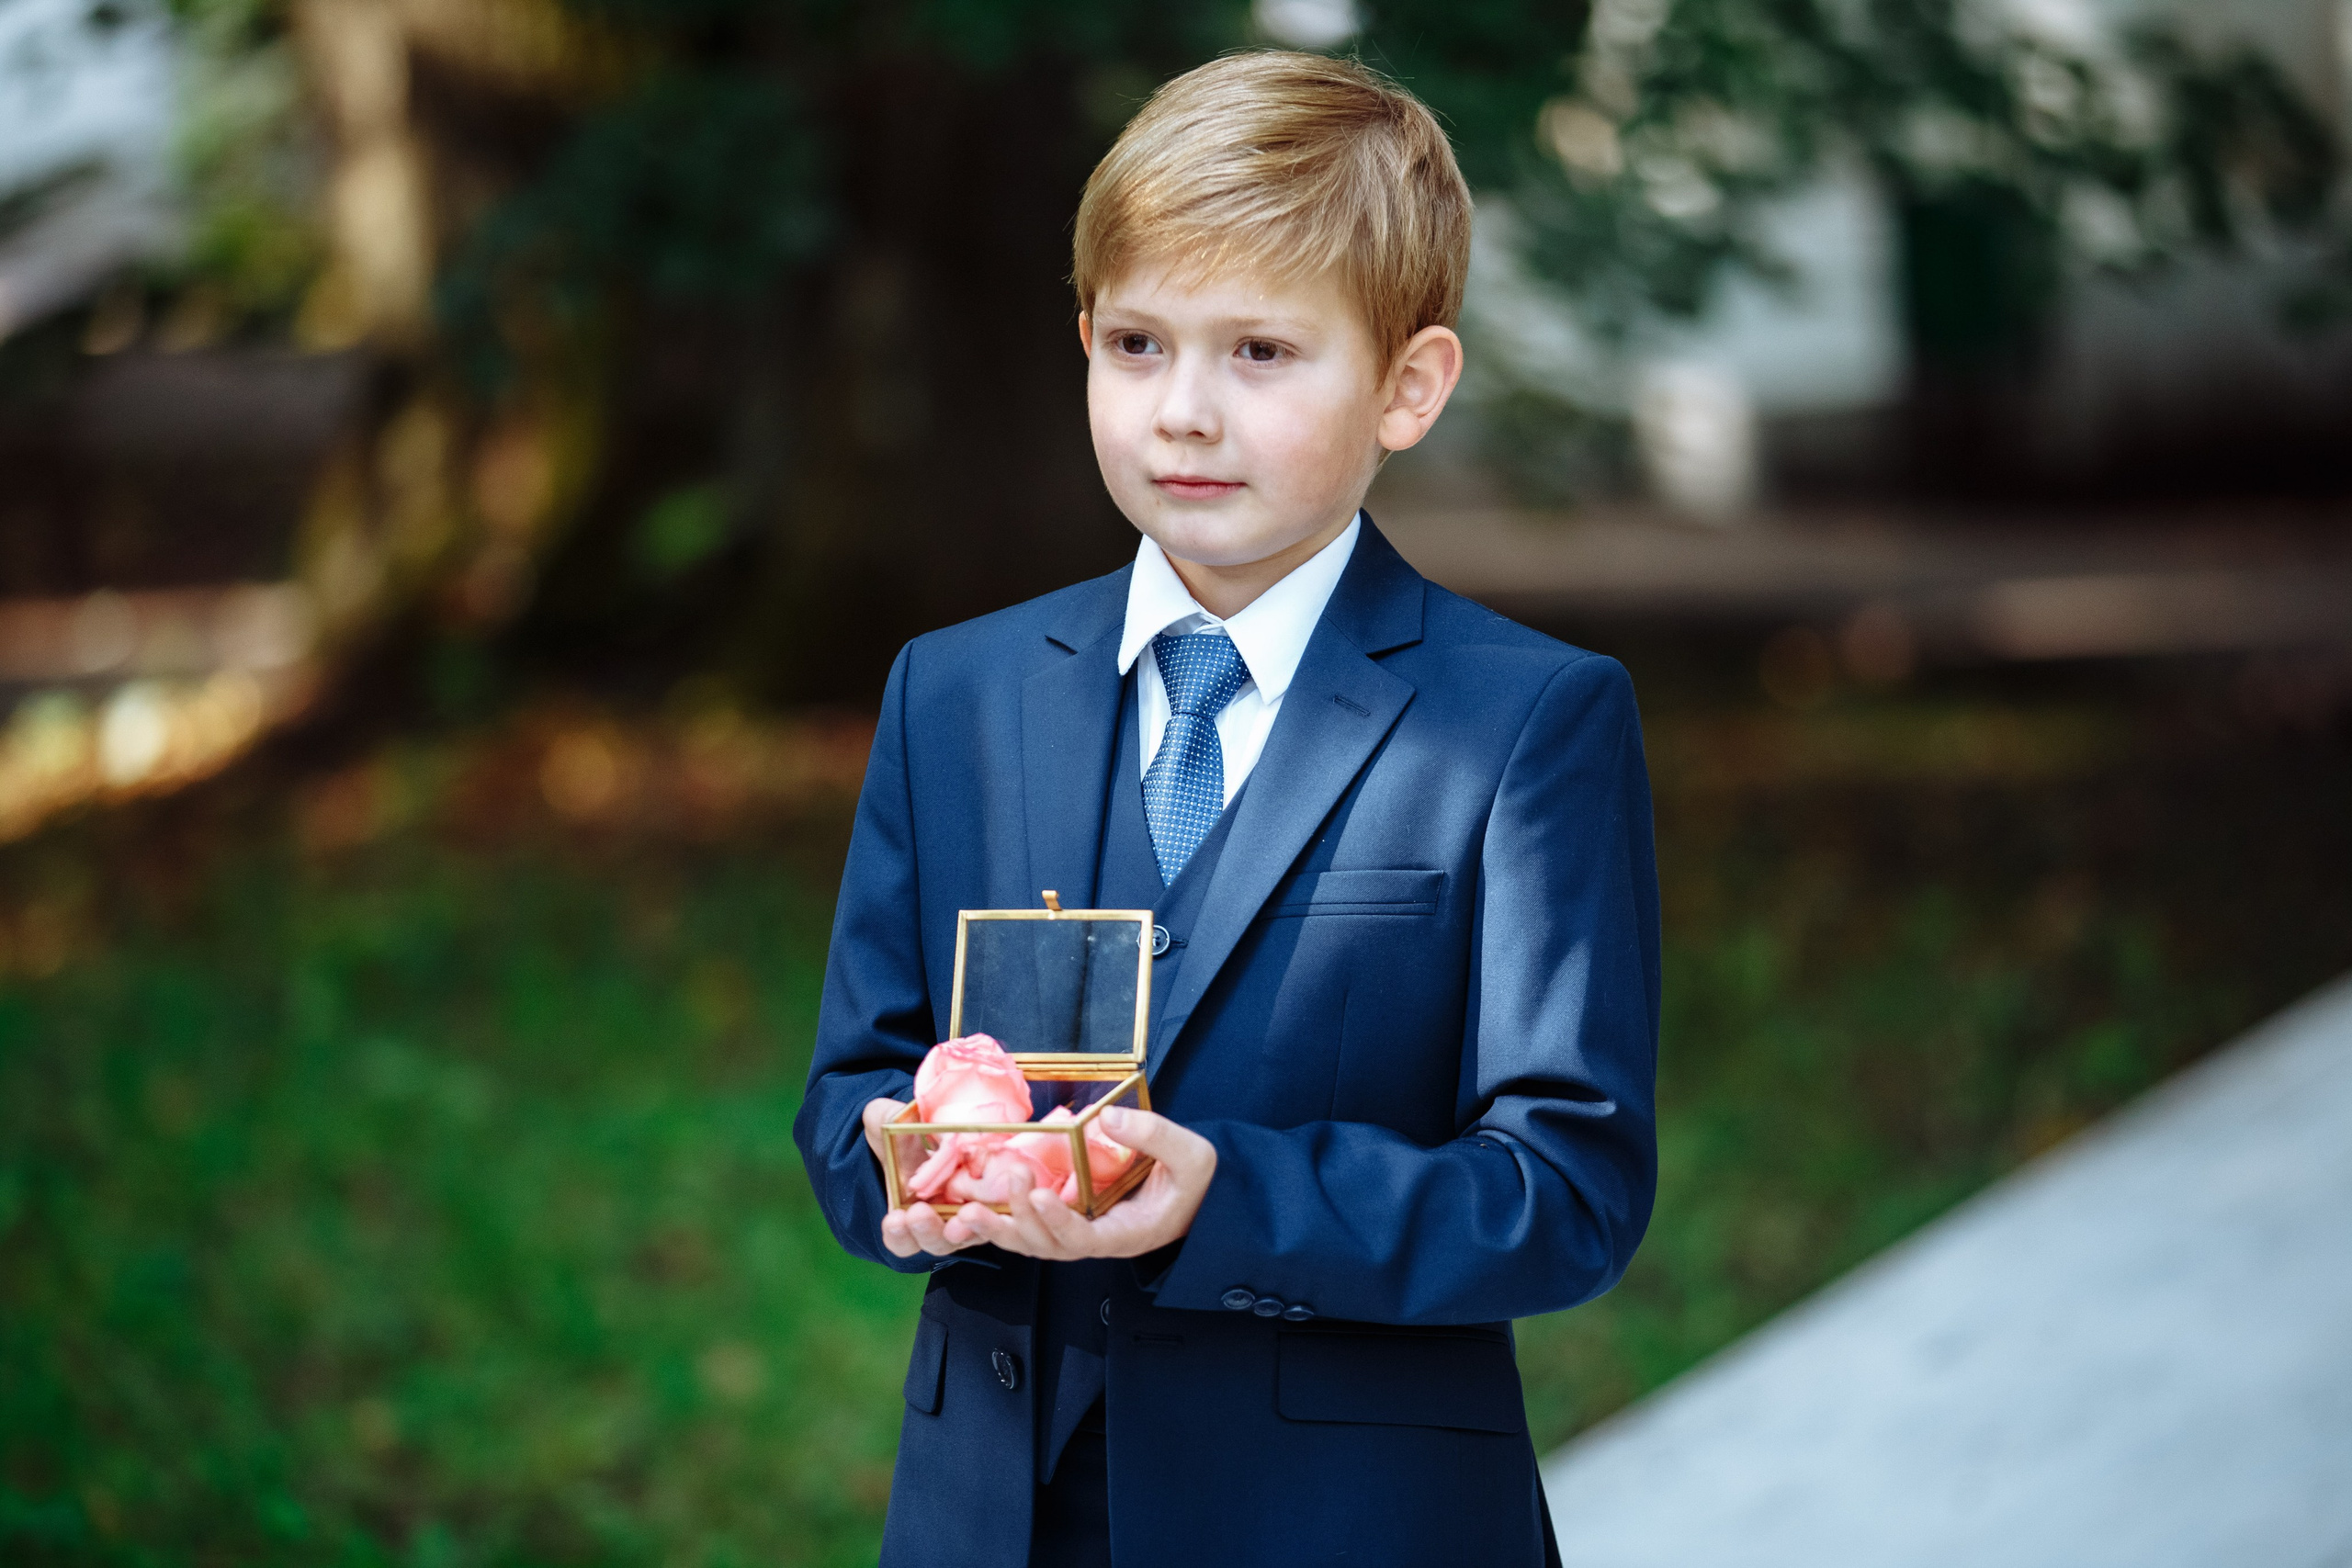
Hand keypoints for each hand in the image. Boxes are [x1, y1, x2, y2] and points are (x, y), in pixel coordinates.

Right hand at [866, 1095, 991, 1258]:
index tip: (894, 1218)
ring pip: (967, 1234)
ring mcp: (970, 1214)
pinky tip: (995, 1198)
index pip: (900, 1237)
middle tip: (919, 1214)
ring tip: (960, 1218)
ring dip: (962, 1230)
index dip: (897, 1234)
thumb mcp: (891, 1122)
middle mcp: (940, 1220)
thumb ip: (884, 1120)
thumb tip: (890, 1117)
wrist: (948, 1120)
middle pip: (935, 1241)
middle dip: (927, 1231)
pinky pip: (998, 1215)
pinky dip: (995, 1212)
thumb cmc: (910, 1129)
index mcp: (909, 1211)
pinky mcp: (997, 1202)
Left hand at [943, 1106, 1217, 1261]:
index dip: (1059, 1221)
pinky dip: (1001, 1219)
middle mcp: (1096, 1240)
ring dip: (1000, 1228)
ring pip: (1031, 1242)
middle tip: (1005, 1184)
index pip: (1086, 1238)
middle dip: (1020, 1221)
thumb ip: (1153, 1135)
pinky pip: (1028, 1226)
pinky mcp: (1065, 1216)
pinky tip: (972, 1202)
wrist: (1196, 1195)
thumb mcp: (1191, 1156)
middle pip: (1048, 1246)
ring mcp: (1078, 1231)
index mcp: (1126, 1233)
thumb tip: (1105, 1117)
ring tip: (967, 1207)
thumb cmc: (1195, 1181)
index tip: (1041, 1194)